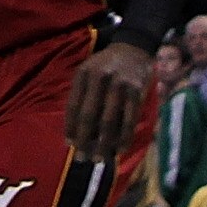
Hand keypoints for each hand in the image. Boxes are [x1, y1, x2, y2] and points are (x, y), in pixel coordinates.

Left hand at [63, 39, 151, 162]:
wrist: (134, 48)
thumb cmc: (105, 64)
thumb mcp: (87, 71)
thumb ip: (80, 95)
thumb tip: (74, 129)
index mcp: (84, 74)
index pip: (73, 105)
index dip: (70, 126)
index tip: (69, 144)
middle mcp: (100, 78)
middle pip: (90, 116)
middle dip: (84, 139)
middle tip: (81, 158)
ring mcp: (120, 85)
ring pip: (110, 121)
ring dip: (104, 143)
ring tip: (99, 159)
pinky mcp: (137, 91)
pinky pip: (130, 119)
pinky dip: (124, 137)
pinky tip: (119, 150)